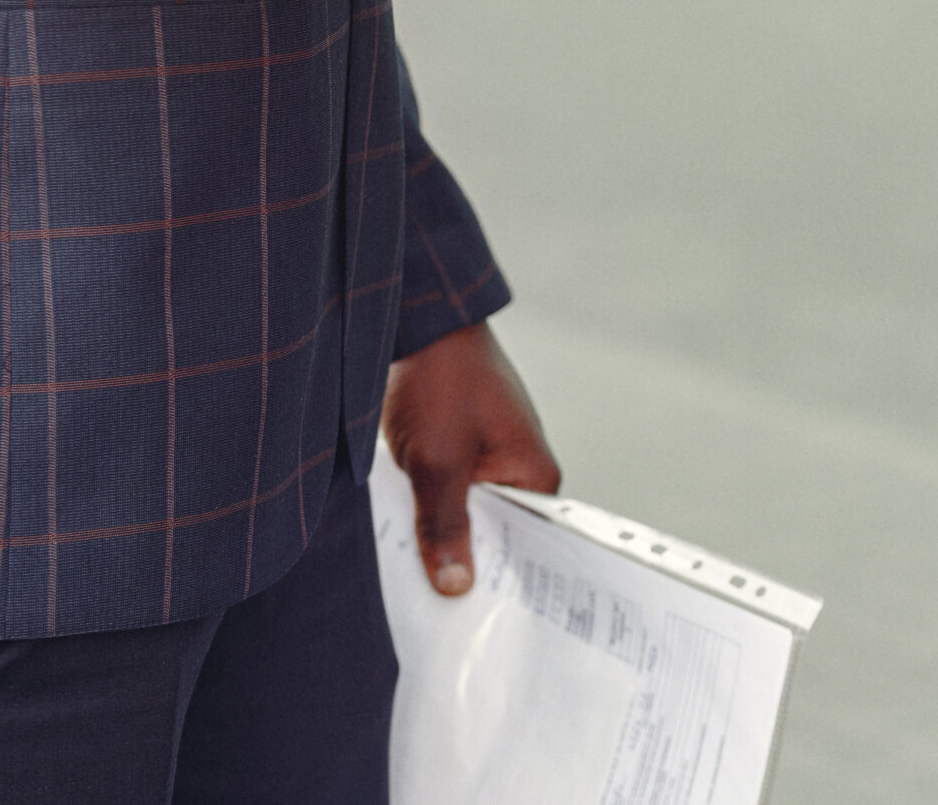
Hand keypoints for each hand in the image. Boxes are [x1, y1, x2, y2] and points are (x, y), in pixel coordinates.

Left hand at [382, 321, 559, 596]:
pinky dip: (427, 507)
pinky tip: (401, 530)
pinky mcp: (460, 447)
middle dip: (462, 560)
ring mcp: (490, 457)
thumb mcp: (438, 463)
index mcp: (535, 476)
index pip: (524, 550)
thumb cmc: (441, 380)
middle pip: (493, 536)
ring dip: (438, 532)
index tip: (467, 617)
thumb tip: (456, 587)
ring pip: (465, 515)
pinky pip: (448, 493)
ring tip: (414, 576)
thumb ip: (446, 527)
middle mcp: (521, 469)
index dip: (494, 581)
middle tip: (433, 605)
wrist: (418, 321)